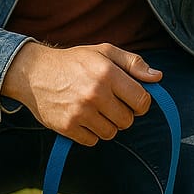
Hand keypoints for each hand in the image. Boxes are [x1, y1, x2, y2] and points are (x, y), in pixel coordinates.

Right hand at [1, 41, 162, 144]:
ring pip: (111, 132)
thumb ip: (133, 63)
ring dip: (107, 124)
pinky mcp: (68, 128)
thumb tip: (158, 77)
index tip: (132, 98)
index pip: (141, 101)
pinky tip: (82, 117)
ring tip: (95, 108)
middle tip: (110, 102)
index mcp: (107, 73)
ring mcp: (81, 113)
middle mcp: (95, 94)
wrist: (35, 73)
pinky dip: (91, 133)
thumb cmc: (75, 61)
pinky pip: (92, 141)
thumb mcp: (104, 52)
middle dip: (123, 113)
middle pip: (127, 120)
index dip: (141, 102)